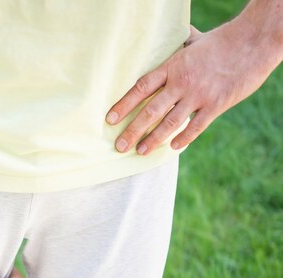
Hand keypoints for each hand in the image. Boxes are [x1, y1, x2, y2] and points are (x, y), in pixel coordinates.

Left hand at [107, 16, 281, 155]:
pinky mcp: (217, 104)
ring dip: (153, 139)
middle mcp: (182, 83)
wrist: (254, 42)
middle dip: (132, 131)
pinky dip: (184, 138)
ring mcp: (199, 95)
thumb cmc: (221, 41)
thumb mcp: (193, 41)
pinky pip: (197, 126)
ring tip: (140, 151)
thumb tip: (164, 38)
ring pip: (170, 123)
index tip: (109, 120)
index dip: (123, 105)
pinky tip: (173, 147)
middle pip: (150, 111)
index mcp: (172, 67)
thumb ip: (175, 48)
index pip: (141, 88)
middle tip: (119, 146)